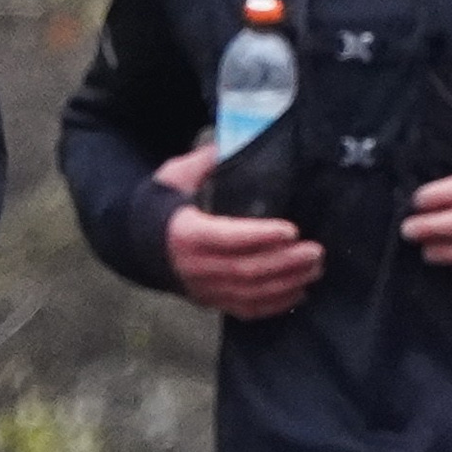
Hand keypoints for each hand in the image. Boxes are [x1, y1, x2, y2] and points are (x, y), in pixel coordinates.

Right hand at [162, 140, 324, 320]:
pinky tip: (299, 293)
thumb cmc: (162, 205)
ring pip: (250, 293)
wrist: (135, 243)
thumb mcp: (174, 176)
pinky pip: (246, 310)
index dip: (262, 236)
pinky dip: (274, 305)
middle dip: (285, 263)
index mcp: (186, 233)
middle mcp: (196, 267)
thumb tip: (231, 141)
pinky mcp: (211, 302)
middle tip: (316, 252)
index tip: (292, 230)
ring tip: (315, 269)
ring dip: (286, 283)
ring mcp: (204, 289)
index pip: (229, 238)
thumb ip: (203, 161)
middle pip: (246, 270)